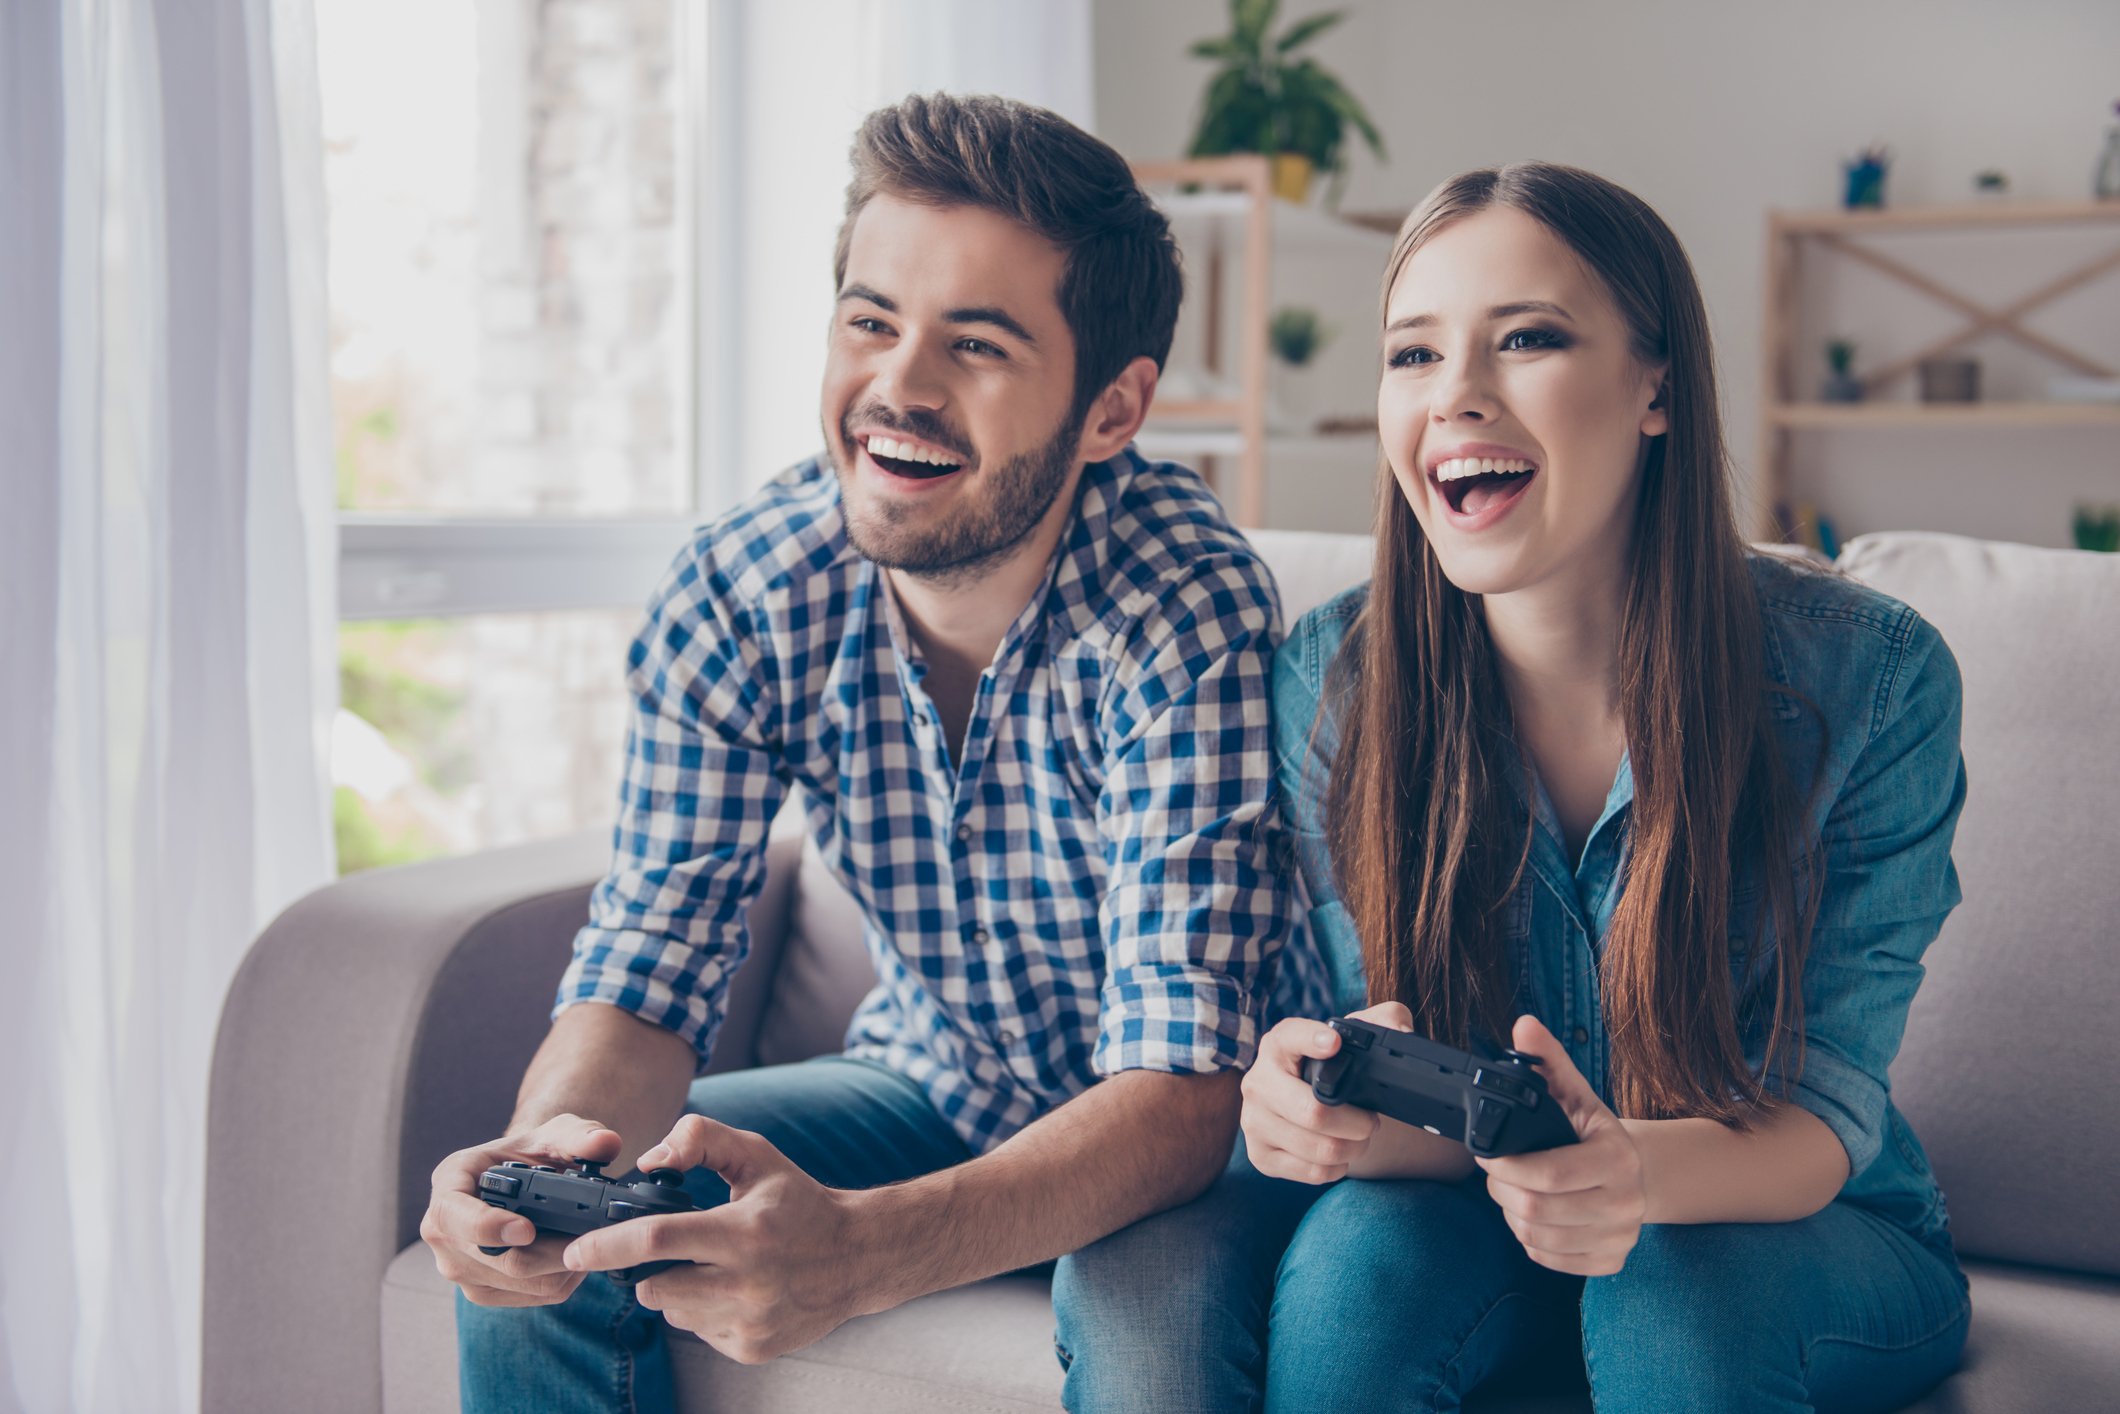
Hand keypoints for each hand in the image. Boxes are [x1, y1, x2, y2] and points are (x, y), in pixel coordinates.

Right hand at [421, 1114, 621, 1306]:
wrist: (525, 1180)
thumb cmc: (532, 1153)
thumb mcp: (556, 1133)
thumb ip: (581, 1135)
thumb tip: (606, 1144)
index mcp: (449, 1183)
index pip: (451, 1213)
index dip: (487, 1226)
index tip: (527, 1229)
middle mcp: (442, 1231)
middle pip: (496, 1259)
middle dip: (550, 1251)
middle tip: (590, 1236)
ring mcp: (459, 1267)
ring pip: (519, 1283)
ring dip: (561, 1267)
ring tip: (587, 1240)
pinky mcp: (483, 1291)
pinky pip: (530, 1297)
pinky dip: (561, 1280)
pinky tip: (575, 1256)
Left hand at [563, 1115, 863, 1363]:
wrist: (857, 1257)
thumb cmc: (799, 1201)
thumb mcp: (757, 1155)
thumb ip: (700, 1139)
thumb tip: (649, 1161)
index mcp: (745, 1231)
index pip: (658, 1239)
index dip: (608, 1245)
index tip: (575, 1251)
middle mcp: (747, 1282)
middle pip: (656, 1284)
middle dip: (648, 1267)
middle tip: (680, 1247)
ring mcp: (750, 1322)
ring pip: (672, 1311)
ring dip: (678, 1289)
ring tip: (717, 1267)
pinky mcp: (752, 1348)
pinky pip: (698, 1332)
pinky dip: (704, 1311)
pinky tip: (736, 1290)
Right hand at [1240, 1002, 1411, 1183]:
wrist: (1306, 1109)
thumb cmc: (1335, 1069)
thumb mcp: (1358, 1038)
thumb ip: (1385, 1021)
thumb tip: (1401, 1035)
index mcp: (1279, 1044)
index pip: (1291, 1037)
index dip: (1312, 1039)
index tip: (1335, 1044)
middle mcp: (1258, 1081)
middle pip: (1313, 1112)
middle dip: (1357, 1122)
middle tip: (1370, 1121)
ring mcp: (1254, 1121)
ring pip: (1319, 1148)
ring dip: (1352, 1148)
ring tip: (1358, 1138)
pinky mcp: (1260, 1156)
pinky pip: (1311, 1172)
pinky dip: (1337, 1168)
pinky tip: (1339, 1155)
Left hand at [1477, 1015, 1645, 1275]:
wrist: (1635, 1173)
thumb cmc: (1591, 1132)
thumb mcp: (1573, 1093)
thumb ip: (1547, 1061)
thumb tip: (1524, 1025)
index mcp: (1618, 1157)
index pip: (1547, 1175)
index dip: (1505, 1166)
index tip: (1487, 1154)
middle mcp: (1627, 1203)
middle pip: (1537, 1210)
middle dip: (1502, 1191)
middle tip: (1496, 1174)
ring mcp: (1622, 1237)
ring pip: (1538, 1238)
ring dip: (1512, 1216)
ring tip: (1513, 1193)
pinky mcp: (1611, 1262)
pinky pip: (1550, 1260)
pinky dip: (1530, 1241)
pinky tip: (1534, 1217)